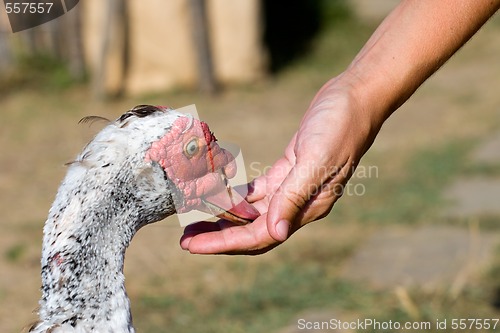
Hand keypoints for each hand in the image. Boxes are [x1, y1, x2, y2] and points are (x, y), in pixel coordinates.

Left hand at [180, 76, 381, 253]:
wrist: (353, 97)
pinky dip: (237, 195)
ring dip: (225, 218)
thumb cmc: (340, 125)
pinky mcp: (288, 170)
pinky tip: (218, 195)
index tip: (194, 246)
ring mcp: (293, 187)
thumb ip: (295, 196)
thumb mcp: (317, 159)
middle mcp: (300, 203)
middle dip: (219, 237)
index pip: (262, 236)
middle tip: (186, 239)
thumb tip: (276, 233)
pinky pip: (258, 191)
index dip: (226, 243)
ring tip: (195, 220)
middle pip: (253, 229)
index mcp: (309, 206)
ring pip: (253, 212)